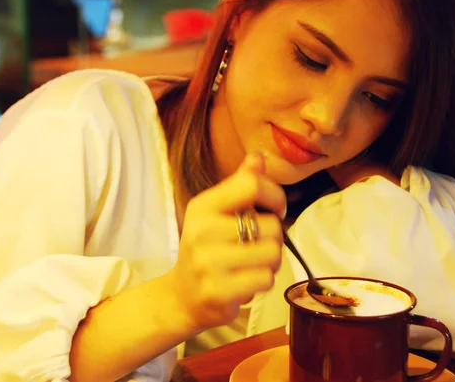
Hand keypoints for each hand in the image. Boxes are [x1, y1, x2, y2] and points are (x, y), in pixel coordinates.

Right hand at [167, 152, 286, 332]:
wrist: (180, 297)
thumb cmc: (206, 250)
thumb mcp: (216, 213)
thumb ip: (239, 185)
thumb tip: (258, 157)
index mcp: (203, 206)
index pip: (252, 185)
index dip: (275, 196)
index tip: (273, 210)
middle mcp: (202, 231)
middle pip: (272, 225)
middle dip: (273, 238)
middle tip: (255, 247)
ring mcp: (208, 263)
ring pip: (273, 253)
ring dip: (271, 262)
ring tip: (251, 265)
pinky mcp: (219, 291)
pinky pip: (266, 279)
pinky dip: (263, 282)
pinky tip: (245, 282)